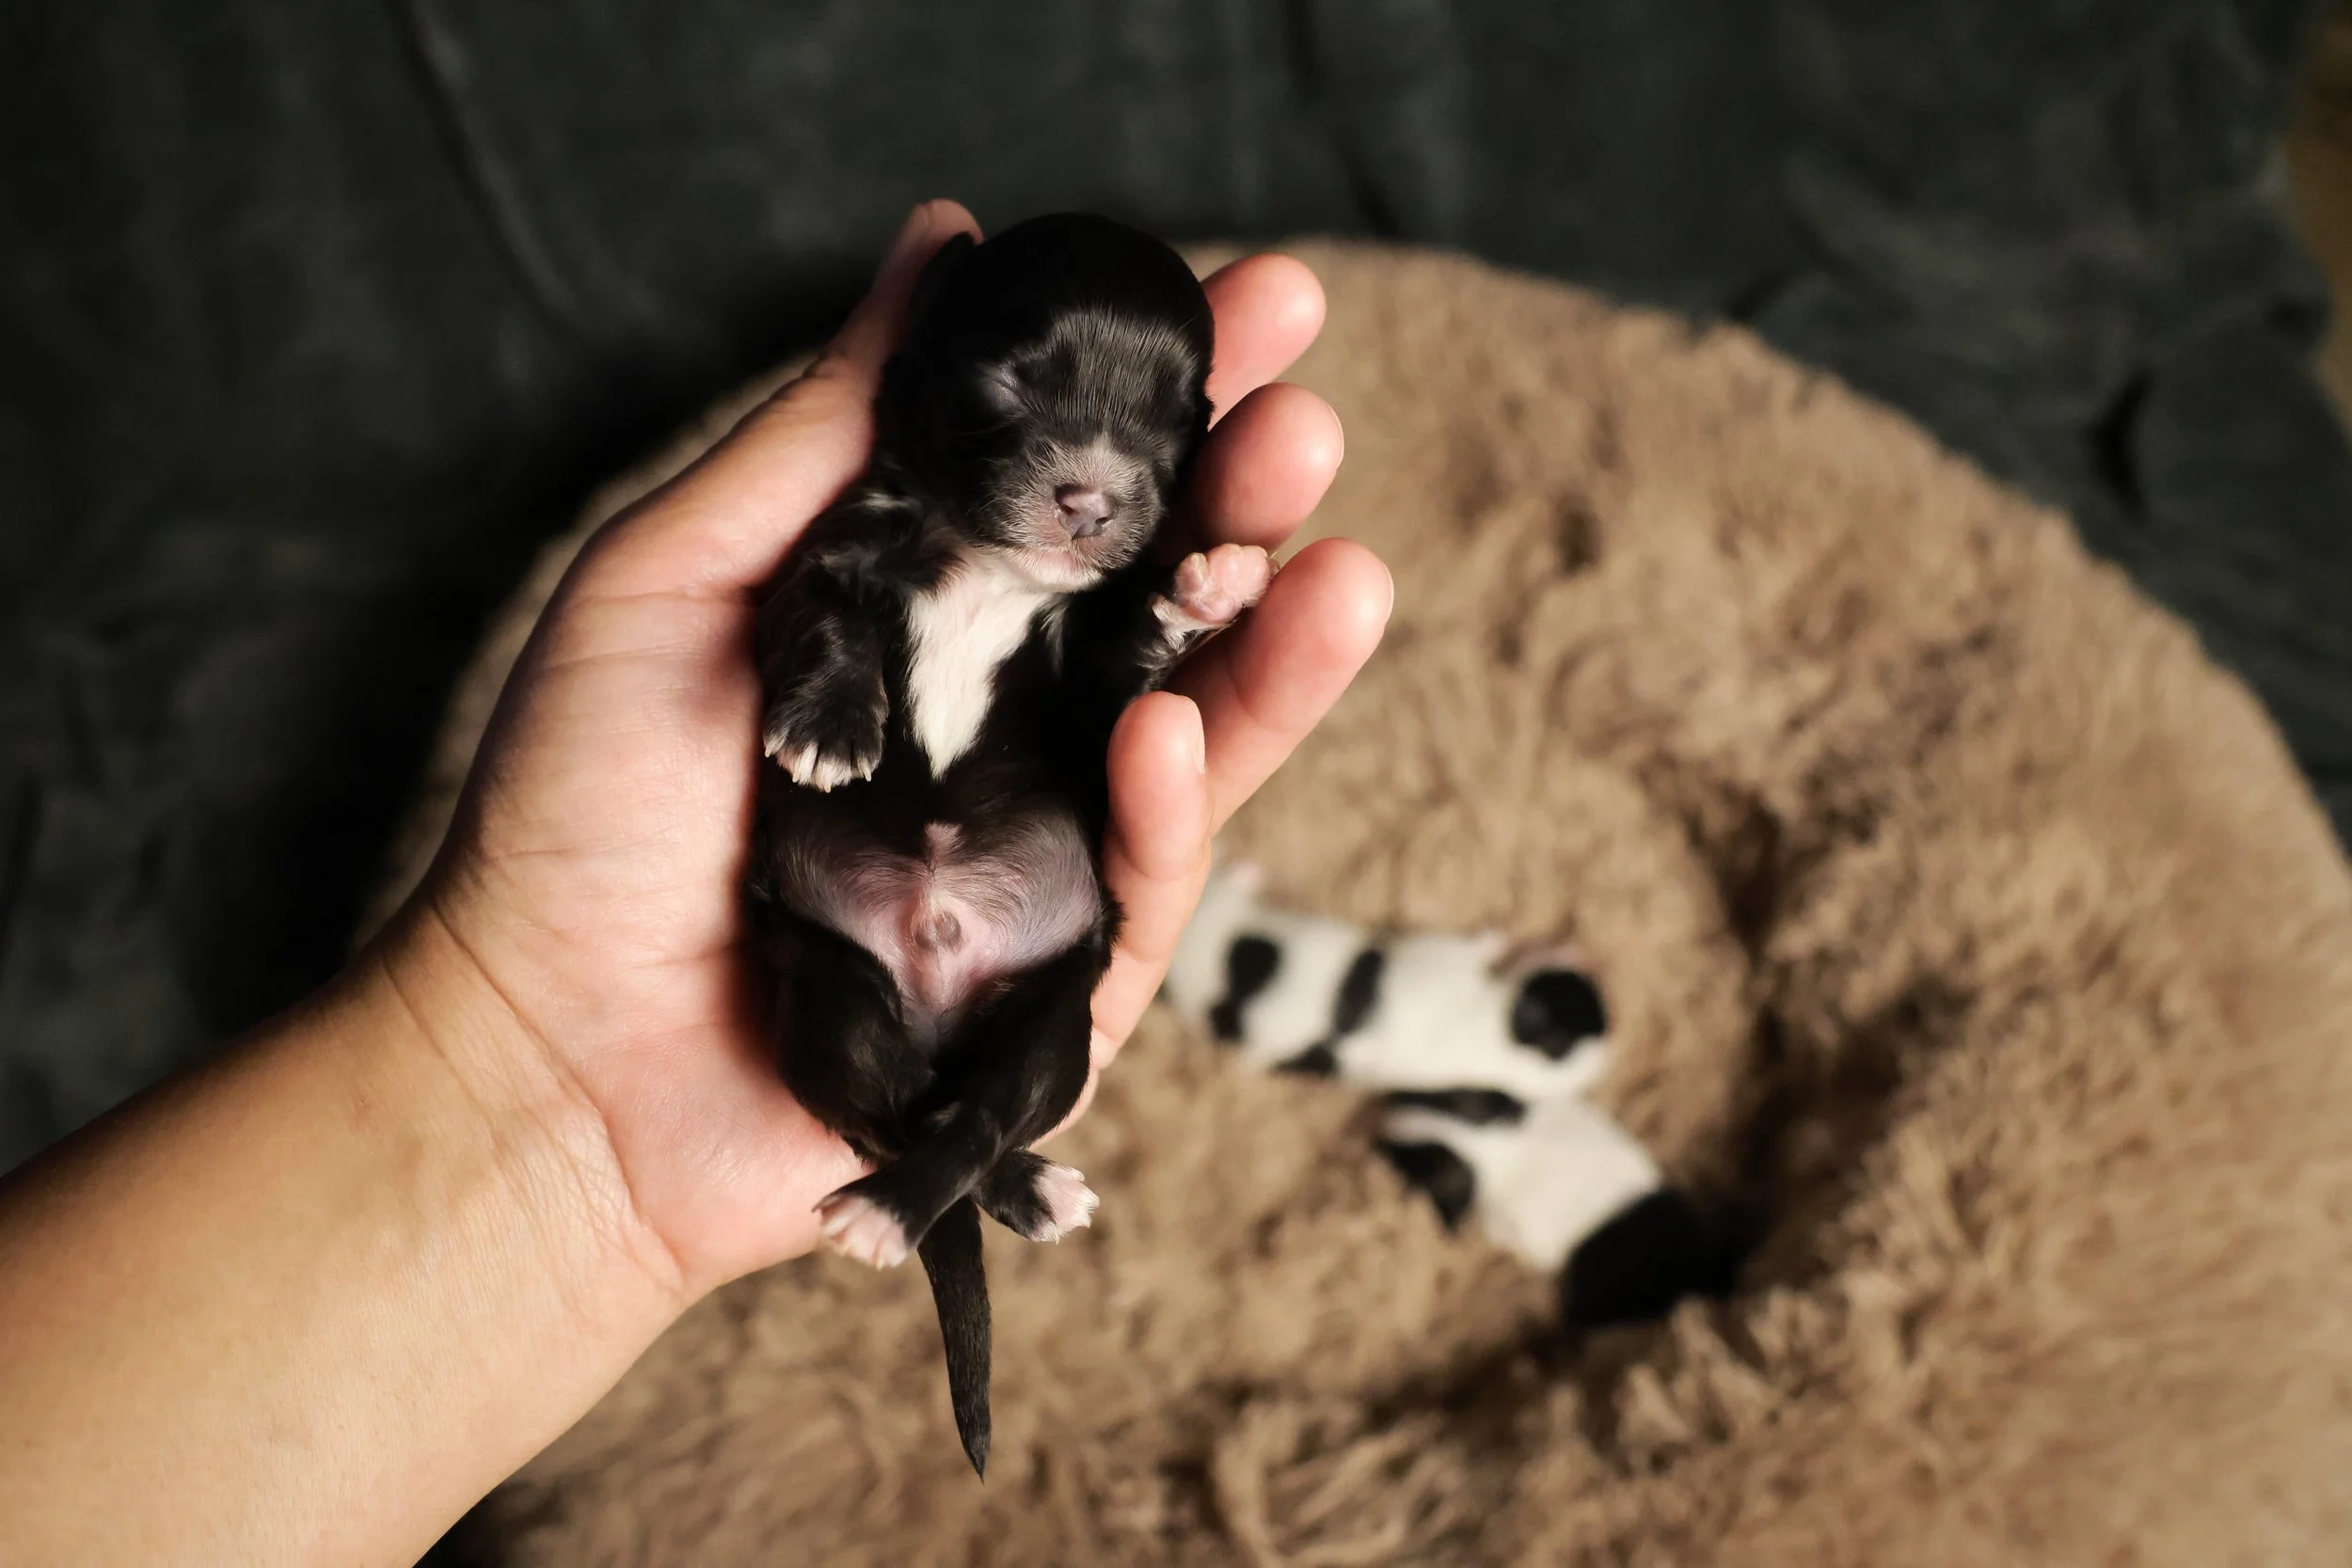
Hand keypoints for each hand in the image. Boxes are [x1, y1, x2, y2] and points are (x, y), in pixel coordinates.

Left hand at [382, 202, 1389, 1302]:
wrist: (539, 1058)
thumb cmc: (575, 816)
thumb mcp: (676, 576)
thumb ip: (825, 426)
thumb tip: (945, 238)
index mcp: (924, 616)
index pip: (1075, 487)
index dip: (1170, 396)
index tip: (1260, 299)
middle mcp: (1003, 720)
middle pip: (1162, 598)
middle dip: (1245, 506)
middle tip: (1305, 418)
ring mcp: (1040, 849)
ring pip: (1199, 735)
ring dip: (1271, 648)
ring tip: (1337, 563)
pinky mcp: (1058, 980)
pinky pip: (1145, 883)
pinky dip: (1165, 803)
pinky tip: (1163, 725)